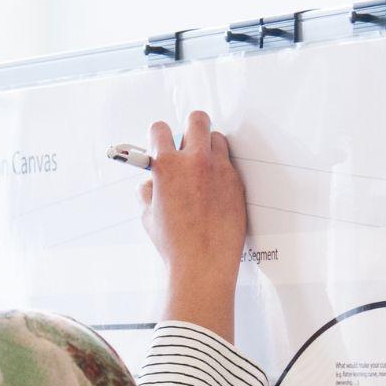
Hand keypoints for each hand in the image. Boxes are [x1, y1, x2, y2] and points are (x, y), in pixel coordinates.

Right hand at [140, 110, 246, 340]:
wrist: (203, 265)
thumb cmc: (174, 245)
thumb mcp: (149, 215)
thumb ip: (149, 191)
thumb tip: (151, 182)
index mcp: (167, 166)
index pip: (160, 129)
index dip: (158, 137)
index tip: (161, 144)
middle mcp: (195, 162)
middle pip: (197, 119)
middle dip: (190, 127)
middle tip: (187, 142)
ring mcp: (220, 170)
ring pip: (218, 139)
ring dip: (209, 147)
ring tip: (203, 167)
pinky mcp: (237, 183)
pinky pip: (229, 164)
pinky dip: (221, 171)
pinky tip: (214, 190)